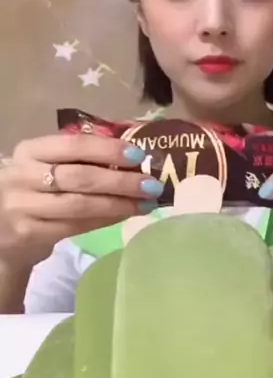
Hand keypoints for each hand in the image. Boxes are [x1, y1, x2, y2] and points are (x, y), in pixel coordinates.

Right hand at [0, 133, 163, 269]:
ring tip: (146, 203)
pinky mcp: (30, 233)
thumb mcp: (45, 167)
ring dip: (119, 204)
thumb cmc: (33, 192)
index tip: (138, 155)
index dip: (108, 149)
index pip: (73, 144)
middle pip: (80, 176)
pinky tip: (125, 215)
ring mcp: (24, 206)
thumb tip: (134, 158)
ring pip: (80, 204)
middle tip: (152, 184)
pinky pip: (77, 226)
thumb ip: (80, 159)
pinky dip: (106, 220)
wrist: (0, 231)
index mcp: (30, 151)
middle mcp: (22, 175)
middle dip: (121, 181)